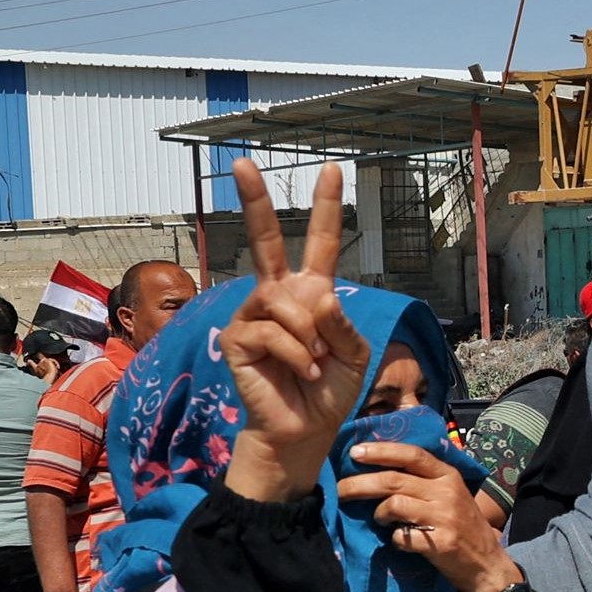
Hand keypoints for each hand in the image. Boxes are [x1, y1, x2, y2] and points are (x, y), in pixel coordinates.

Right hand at [216, 159, 365, 504]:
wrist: (306, 428)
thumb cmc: (329, 390)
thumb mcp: (354, 354)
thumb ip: (343, 324)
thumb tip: (314, 296)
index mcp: (312, 293)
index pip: (320, 243)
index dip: (326, 207)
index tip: (334, 169)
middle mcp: (278, 296)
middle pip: (266, 241)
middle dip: (254, 201)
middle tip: (242, 163)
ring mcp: (253, 314)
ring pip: (283, 302)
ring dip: (308, 336)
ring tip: (313, 362)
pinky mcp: (237, 338)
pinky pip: (271, 332)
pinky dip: (295, 354)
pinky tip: (300, 371)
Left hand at [337, 439, 520, 591]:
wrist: (487, 565)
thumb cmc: (463, 527)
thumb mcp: (451, 495)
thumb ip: (424, 482)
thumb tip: (379, 470)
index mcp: (449, 476)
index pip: (412, 455)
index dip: (382, 451)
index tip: (355, 452)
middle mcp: (448, 492)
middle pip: (394, 480)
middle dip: (360, 484)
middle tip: (339, 490)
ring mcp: (445, 517)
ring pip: (394, 504)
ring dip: (378, 514)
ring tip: (379, 520)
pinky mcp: (440, 542)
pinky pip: (401, 536)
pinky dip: (394, 539)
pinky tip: (400, 541)